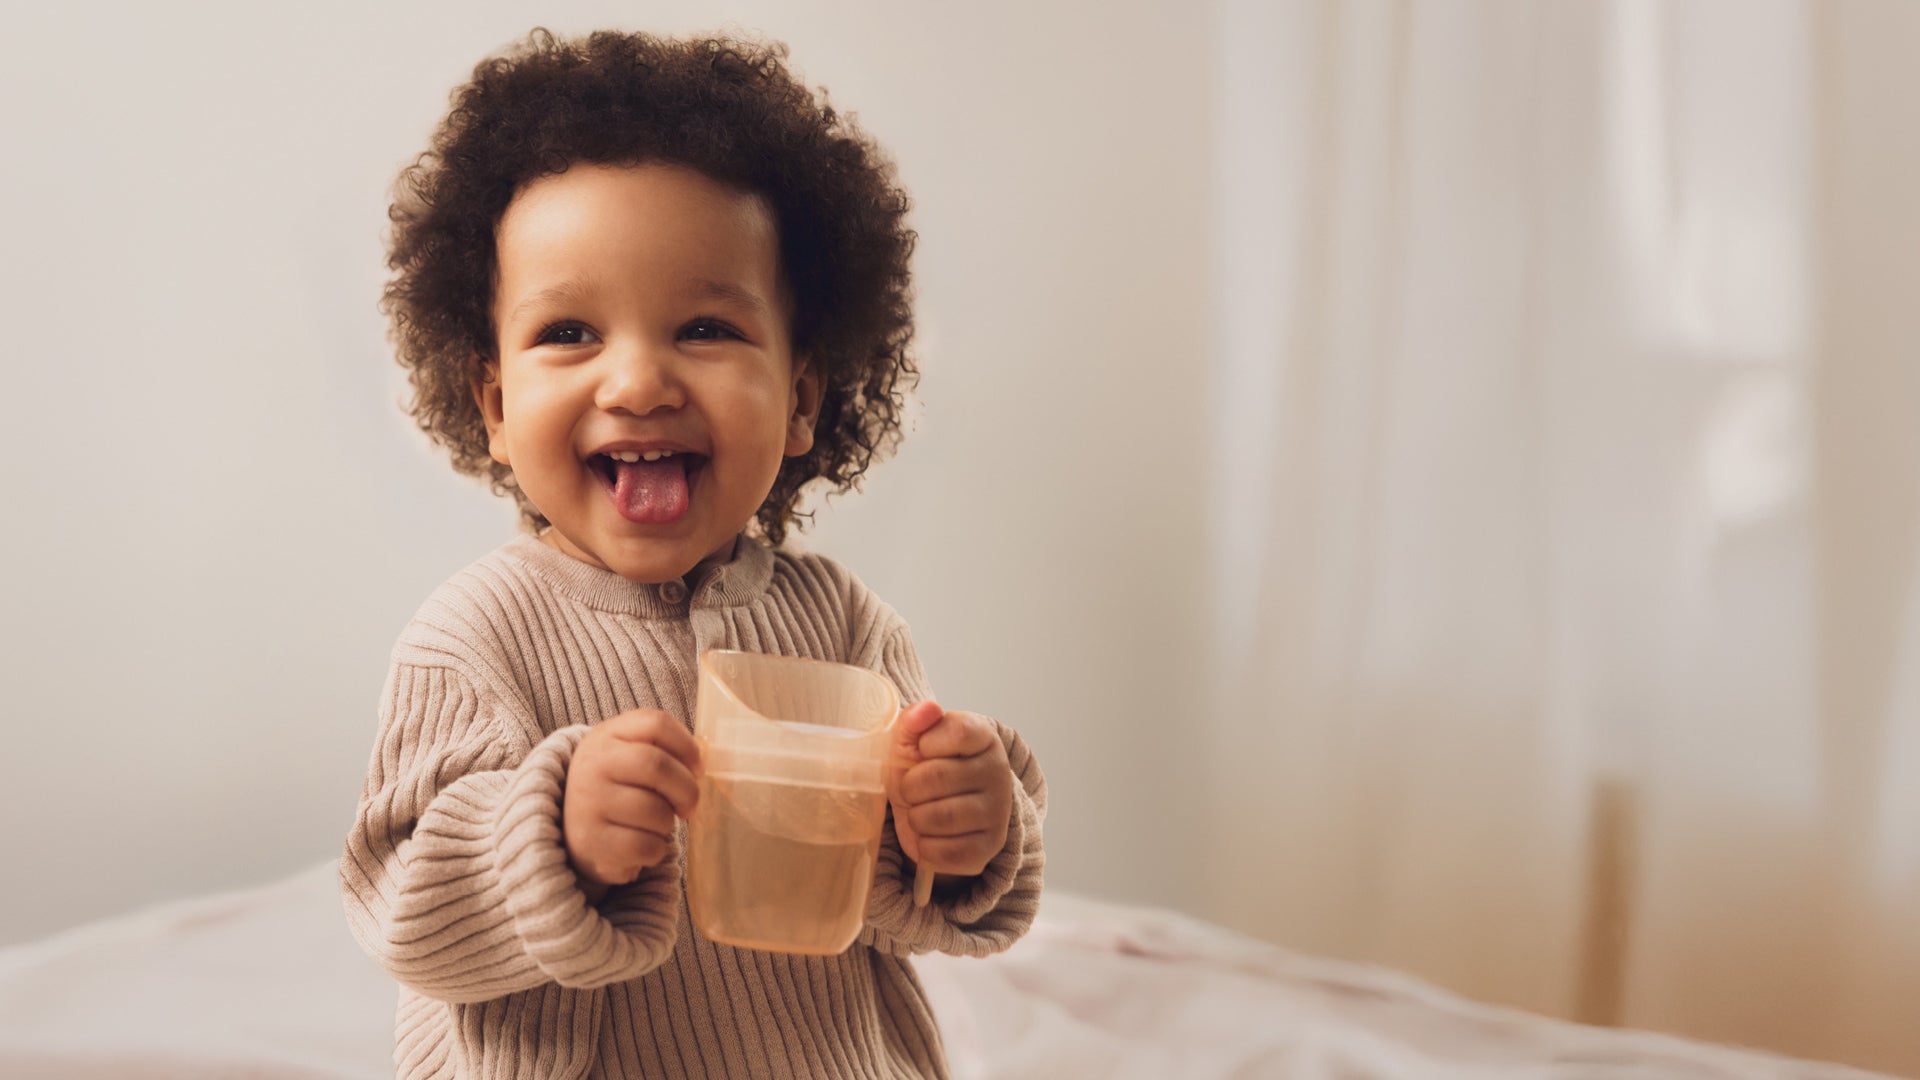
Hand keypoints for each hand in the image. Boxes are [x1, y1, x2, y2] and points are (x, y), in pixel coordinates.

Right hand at [562, 709, 702, 898]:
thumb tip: (699, 767)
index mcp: (605, 736)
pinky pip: (647, 845)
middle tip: (689, 807)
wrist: (573, 833)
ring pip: (656, 811)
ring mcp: (588, 803)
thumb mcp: (627, 757)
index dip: (688, 746)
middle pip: (657, 766)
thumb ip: (662, 751)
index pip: (655, 723)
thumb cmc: (617, 790)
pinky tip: (643, 845)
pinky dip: (656, 850)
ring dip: (667, 824)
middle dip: (686, 790)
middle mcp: (592, 765)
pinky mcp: (593, 841)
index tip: (698, 769)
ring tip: (654, 824)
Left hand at [886, 701, 1012, 888]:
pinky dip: (926, 847)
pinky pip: (945, 853)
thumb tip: (928, 709)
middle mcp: (998, 772)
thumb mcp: (911, 741)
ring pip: (939, 817)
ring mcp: (998, 812)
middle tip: (912, 789)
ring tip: (921, 812)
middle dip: (910, 787)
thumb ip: (914, 721)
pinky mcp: (989, 848)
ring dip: (916, 818)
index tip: (922, 751)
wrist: (934, 809)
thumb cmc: (922, 768)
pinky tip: (931, 836)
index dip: (927, 744)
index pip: (959, 732)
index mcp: (983, 737)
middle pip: (937, 777)